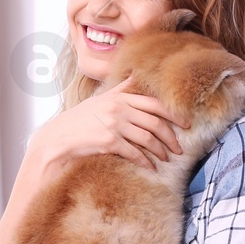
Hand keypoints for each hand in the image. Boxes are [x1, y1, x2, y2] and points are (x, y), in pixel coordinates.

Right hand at [30, 76, 190, 172]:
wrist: (58, 138)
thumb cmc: (80, 120)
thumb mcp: (100, 99)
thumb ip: (120, 89)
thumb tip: (136, 76)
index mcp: (120, 97)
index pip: (155, 104)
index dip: (174, 114)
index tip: (186, 124)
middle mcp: (119, 108)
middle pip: (155, 123)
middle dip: (171, 137)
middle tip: (179, 148)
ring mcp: (114, 124)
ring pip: (148, 138)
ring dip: (160, 151)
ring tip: (166, 159)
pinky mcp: (109, 141)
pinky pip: (134, 153)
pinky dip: (145, 161)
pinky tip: (150, 168)